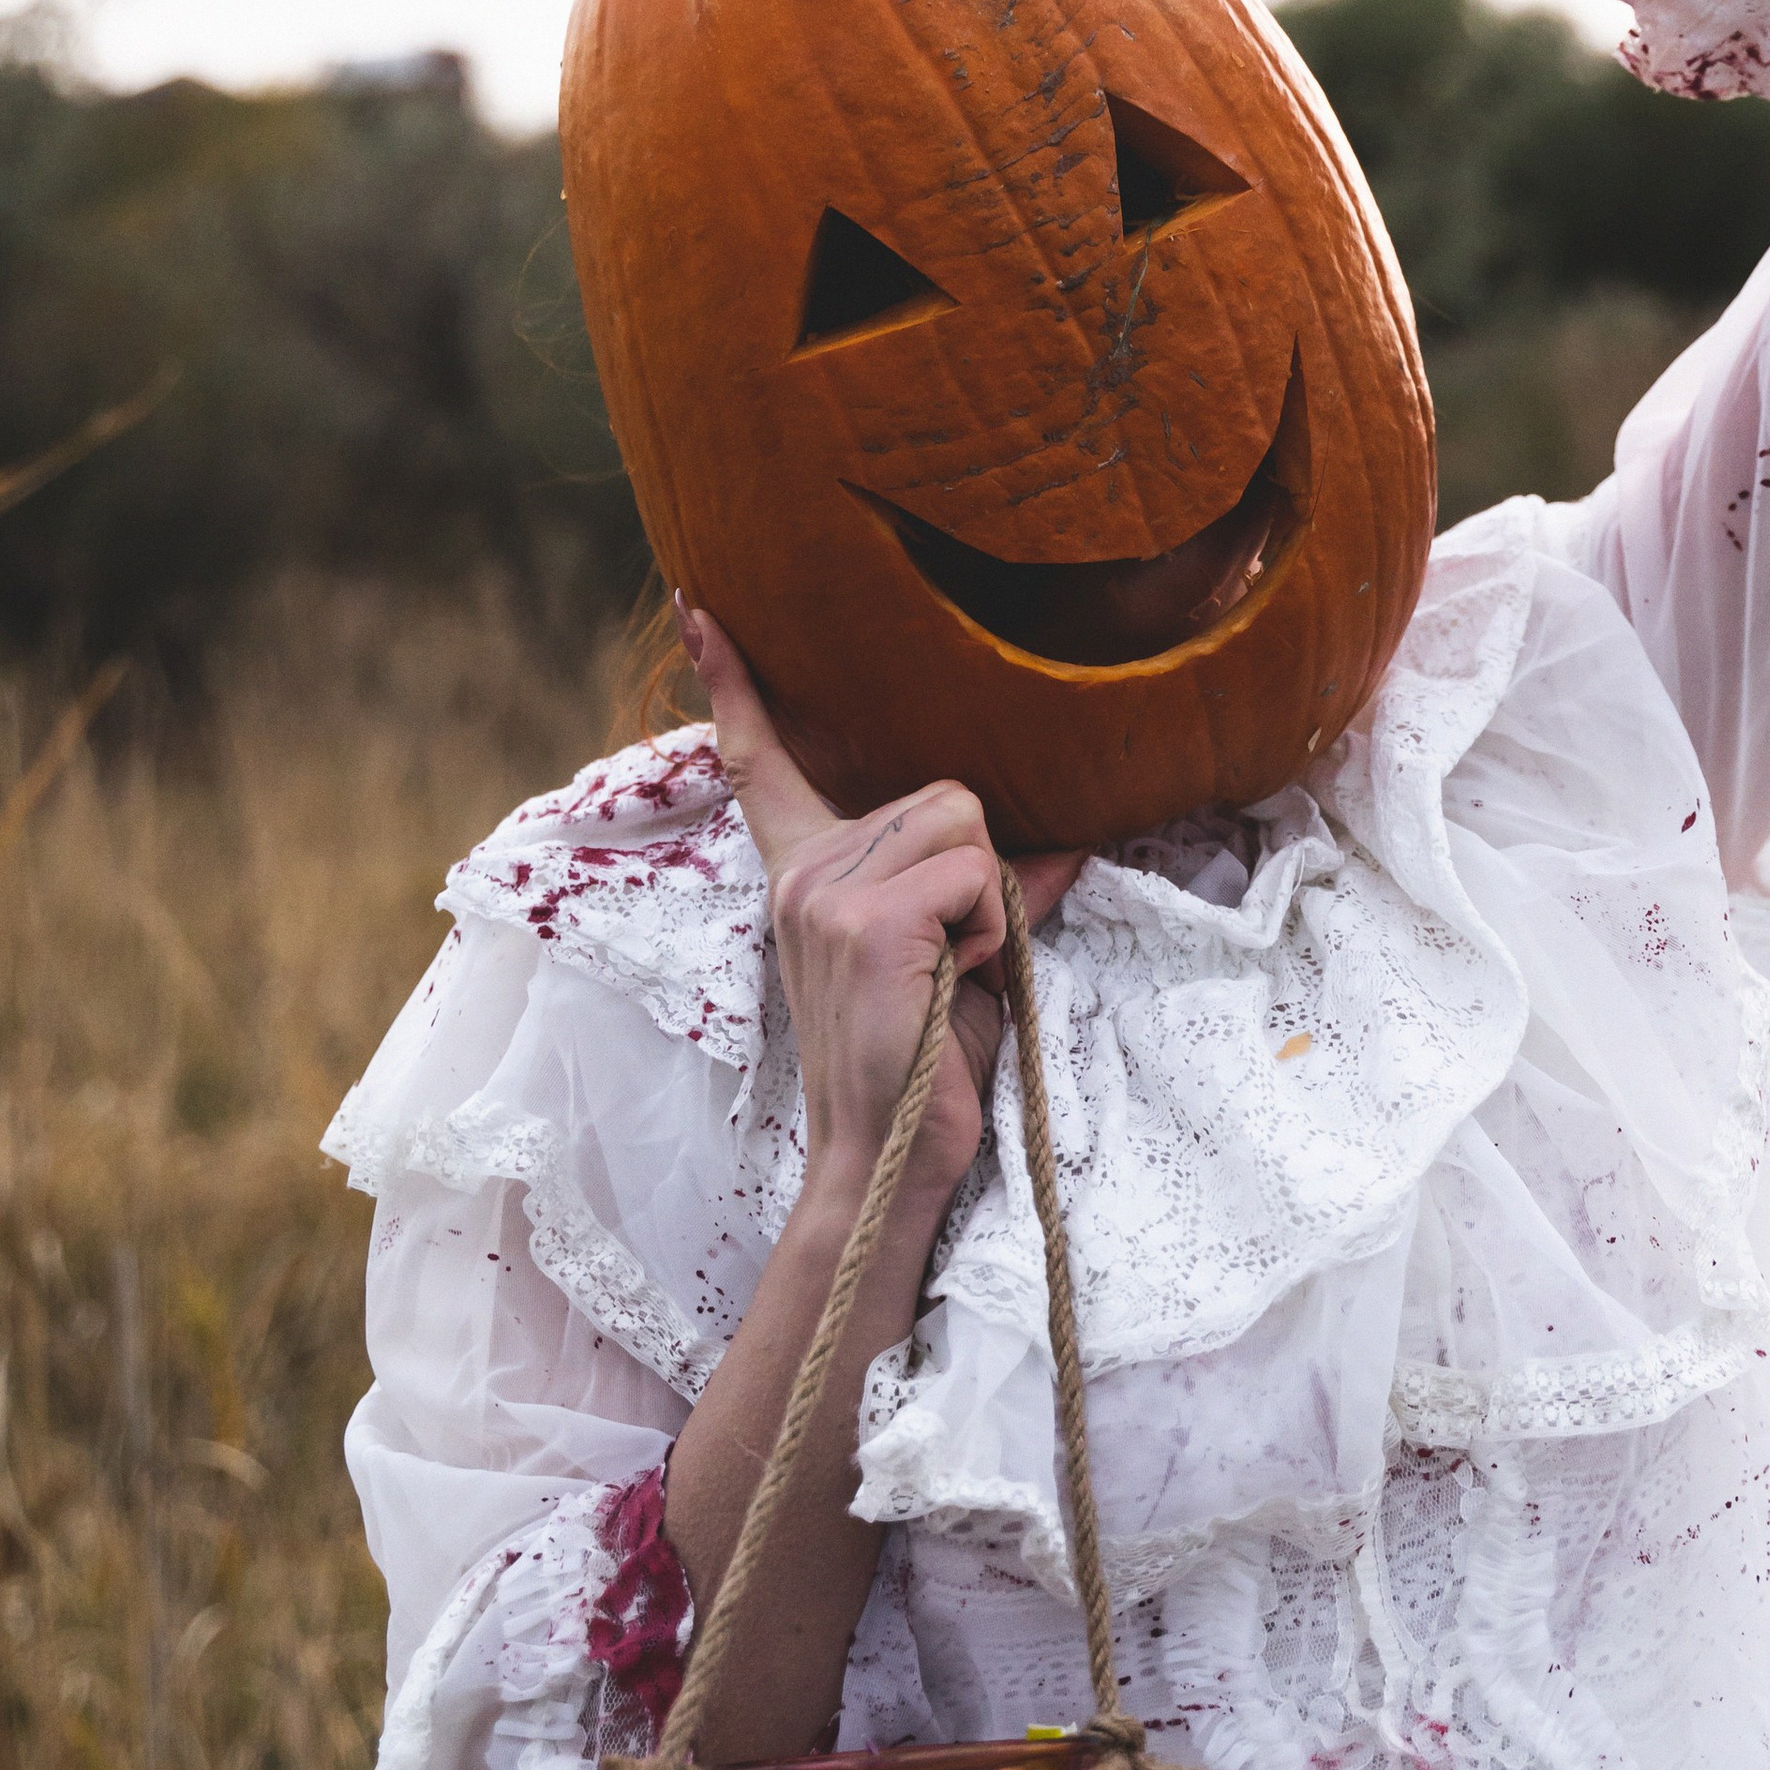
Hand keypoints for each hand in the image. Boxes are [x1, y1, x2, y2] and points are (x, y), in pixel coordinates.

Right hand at [677, 605, 1081, 1219]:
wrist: (886, 1158)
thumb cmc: (920, 1062)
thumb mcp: (952, 955)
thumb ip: (984, 889)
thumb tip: (1069, 842)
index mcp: (806, 870)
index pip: (762, 762)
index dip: (735, 684)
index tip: (700, 611)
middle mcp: (802, 870)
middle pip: (947, 793)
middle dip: (980, 872)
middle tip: (953, 956)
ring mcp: (826, 891)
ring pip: (967, 825)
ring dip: (990, 902)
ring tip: (951, 970)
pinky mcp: (867, 919)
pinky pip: (977, 875)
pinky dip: (992, 928)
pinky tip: (953, 979)